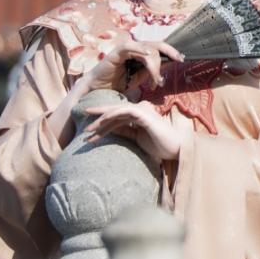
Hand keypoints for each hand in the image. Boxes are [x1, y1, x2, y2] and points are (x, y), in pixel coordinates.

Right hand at [79, 36, 183, 93]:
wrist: (100, 90)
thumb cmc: (119, 84)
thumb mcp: (140, 78)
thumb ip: (152, 70)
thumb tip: (169, 64)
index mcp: (141, 53)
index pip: (159, 48)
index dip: (171, 51)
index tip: (181, 59)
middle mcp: (135, 48)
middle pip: (156, 45)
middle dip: (170, 51)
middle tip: (179, 60)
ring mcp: (126, 49)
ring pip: (147, 50)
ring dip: (154, 67)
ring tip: (155, 82)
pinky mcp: (116, 52)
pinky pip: (130, 47)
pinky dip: (139, 50)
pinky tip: (146, 54)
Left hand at [80, 99, 194, 166]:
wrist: (177, 149)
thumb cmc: (160, 145)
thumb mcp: (137, 139)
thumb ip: (125, 132)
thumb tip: (109, 129)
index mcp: (138, 116)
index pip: (117, 117)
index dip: (102, 124)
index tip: (89, 133)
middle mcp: (140, 110)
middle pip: (114, 111)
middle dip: (98, 117)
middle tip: (83, 123)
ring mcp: (142, 110)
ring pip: (117, 110)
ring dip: (102, 118)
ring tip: (89, 128)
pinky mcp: (144, 114)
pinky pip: (125, 112)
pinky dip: (113, 115)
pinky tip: (102, 120)